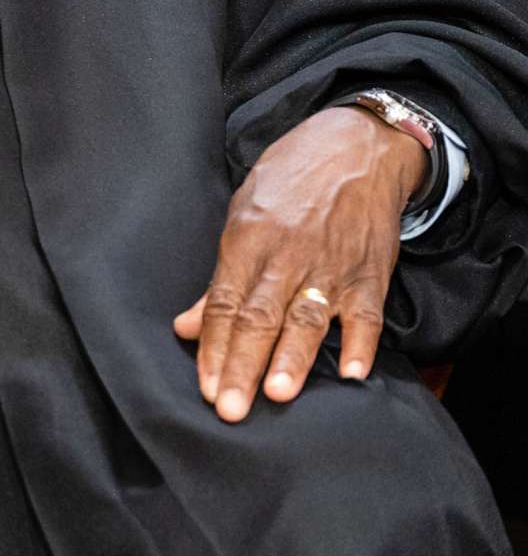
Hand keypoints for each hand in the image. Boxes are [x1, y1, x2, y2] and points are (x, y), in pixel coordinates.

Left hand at [174, 106, 425, 421]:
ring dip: (292, 358)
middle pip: (258, 317)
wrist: (355, 148)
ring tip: (277, 394)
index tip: (204, 386)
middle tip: (229, 408)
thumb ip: (219, 277)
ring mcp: (331, 266)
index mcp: (248, 239)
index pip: (224, 302)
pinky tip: (350, 374)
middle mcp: (287, 255)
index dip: (212, 346)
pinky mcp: (370, 273)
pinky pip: (366, 314)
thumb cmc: (289, 182)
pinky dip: (360, 344)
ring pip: (307, 318)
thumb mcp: (243, 212)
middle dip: (242, 365)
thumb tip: (185, 327)